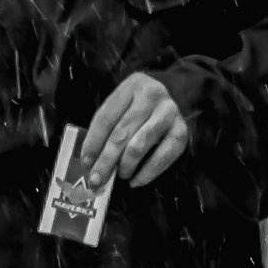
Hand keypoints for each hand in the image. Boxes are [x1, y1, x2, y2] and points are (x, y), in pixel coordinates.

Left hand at [77, 73, 189, 188]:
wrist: (172, 99)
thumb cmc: (137, 107)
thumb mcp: (120, 107)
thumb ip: (106, 129)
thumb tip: (90, 163)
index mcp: (132, 85)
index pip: (106, 117)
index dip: (93, 142)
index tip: (85, 162)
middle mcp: (153, 95)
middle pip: (122, 133)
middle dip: (106, 160)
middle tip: (96, 180)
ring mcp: (169, 113)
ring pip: (140, 144)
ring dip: (125, 165)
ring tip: (118, 176)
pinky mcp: (182, 131)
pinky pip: (163, 156)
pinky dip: (147, 173)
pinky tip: (135, 182)